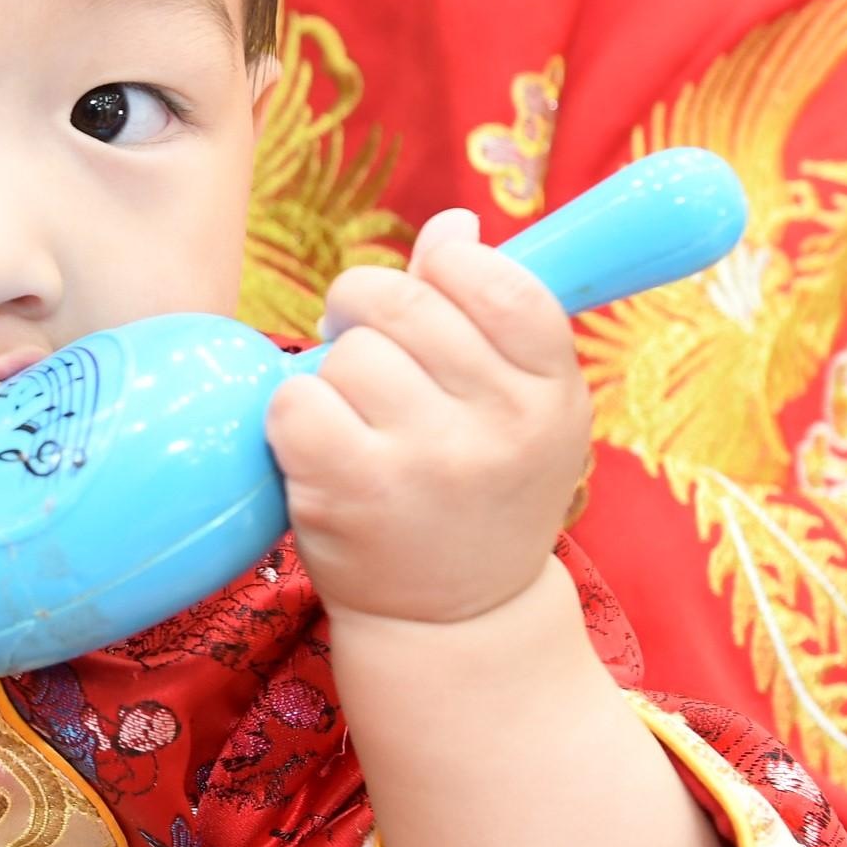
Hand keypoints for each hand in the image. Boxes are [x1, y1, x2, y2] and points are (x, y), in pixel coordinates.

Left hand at [272, 207, 596, 630]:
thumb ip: (486, 310)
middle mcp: (502, 425)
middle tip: (369, 352)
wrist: (456, 623)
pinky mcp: (355, 492)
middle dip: (367, 310)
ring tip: (357, 420)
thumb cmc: (479, 493)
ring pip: (347, 350)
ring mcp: (430, 460)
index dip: (449, 266)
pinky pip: (295, 400)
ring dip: (333, 374)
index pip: (500, 278)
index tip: (431, 291)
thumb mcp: (518, 407)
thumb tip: (452, 223)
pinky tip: (320, 450)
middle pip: (403, 299)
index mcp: (553, 391)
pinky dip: (292, 416)